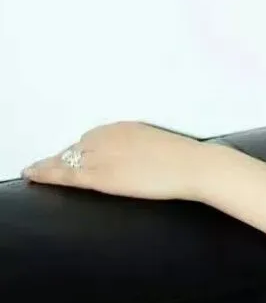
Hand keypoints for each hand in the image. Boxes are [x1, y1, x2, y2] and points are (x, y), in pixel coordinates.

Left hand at [22, 121, 209, 201]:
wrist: (194, 167)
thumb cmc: (190, 161)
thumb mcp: (163, 147)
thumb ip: (146, 151)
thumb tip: (146, 162)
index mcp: (125, 127)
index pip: (93, 138)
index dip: (80, 151)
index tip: (71, 158)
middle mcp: (108, 136)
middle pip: (77, 148)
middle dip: (63, 158)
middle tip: (48, 168)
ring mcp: (103, 154)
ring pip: (66, 159)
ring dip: (49, 165)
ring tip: (34, 172)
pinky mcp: (101, 175)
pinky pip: (66, 174)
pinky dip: (46, 174)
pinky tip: (33, 175)